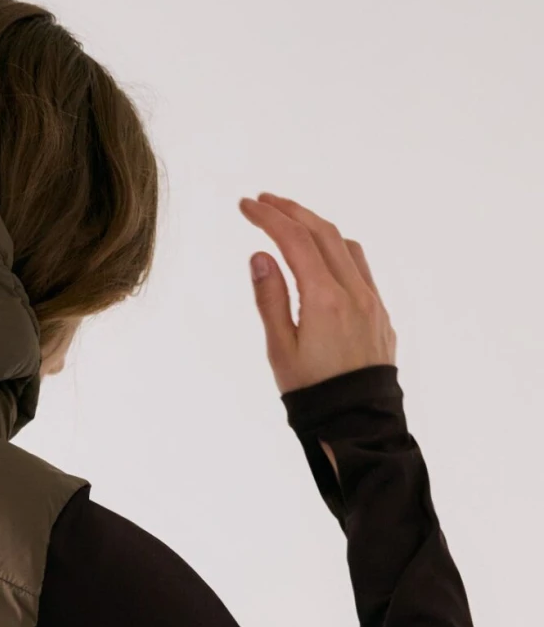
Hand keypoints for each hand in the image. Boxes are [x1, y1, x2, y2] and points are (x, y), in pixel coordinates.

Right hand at [240, 192, 397, 393]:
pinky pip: (359, 267)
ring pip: (346, 245)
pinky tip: (322, 258)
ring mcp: (371, 301)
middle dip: (292, 211)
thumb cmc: (313, 395)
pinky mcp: (380, 314)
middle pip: (323, 232)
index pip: (294, 241)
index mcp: (324, 299)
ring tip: (292, 224)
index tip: (246, 206)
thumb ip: (270, 299)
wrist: (356, 425)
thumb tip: (261, 256)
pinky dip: (336, 250)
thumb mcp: (280, 350)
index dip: (269, 217)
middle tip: (264, 202)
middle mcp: (353, 292)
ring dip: (317, 227)